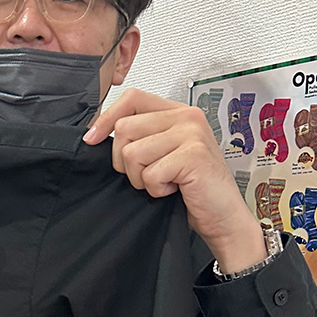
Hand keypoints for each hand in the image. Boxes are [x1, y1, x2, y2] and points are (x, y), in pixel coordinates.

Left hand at [83, 88, 266, 273]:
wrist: (223, 217)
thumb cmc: (192, 189)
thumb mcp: (162, 154)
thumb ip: (140, 137)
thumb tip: (96, 134)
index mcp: (177, 112)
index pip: (131, 99)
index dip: (107, 118)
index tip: (93, 139)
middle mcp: (186, 117)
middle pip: (125, 129)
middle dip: (125, 161)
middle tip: (149, 174)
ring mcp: (191, 134)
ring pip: (133, 153)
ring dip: (141, 177)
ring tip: (165, 182)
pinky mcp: (192, 155)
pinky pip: (150, 174)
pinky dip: (156, 190)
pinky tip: (175, 189)